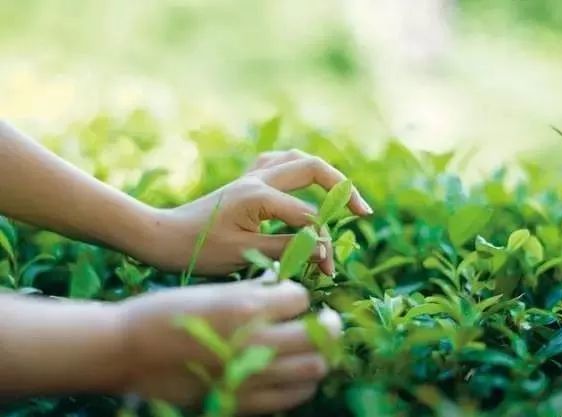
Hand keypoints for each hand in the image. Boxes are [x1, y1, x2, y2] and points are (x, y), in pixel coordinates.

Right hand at [118, 274, 341, 413]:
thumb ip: (253, 294)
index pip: (299, 297)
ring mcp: (251, 376)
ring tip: (309, 346)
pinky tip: (290, 371)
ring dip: (318, 354)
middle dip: (327, 323)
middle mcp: (255, 342)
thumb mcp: (212, 291)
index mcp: (246, 307)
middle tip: (324, 319)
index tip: (289, 297)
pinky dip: (300, 382)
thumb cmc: (165, 312)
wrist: (125, 351)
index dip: (297, 295)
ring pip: (314, 368)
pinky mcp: (241, 402)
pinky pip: (292, 396)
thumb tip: (283, 292)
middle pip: (321, 334)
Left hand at [142, 150, 371, 274]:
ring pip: (297, 159)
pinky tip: (303, 184)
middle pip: (313, 168)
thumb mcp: (244, 254)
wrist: (162, 236)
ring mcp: (251, 176)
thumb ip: (287, 249)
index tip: (328, 270)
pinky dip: (298, 170)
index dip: (323, 245)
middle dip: (342, 189)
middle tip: (361, 213)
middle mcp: (258, 178)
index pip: (308, 217)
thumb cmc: (197, 249)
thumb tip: (323, 251)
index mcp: (259, 196)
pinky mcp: (245, 181)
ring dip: (322, 174)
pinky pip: (278, 163)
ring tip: (340, 194)